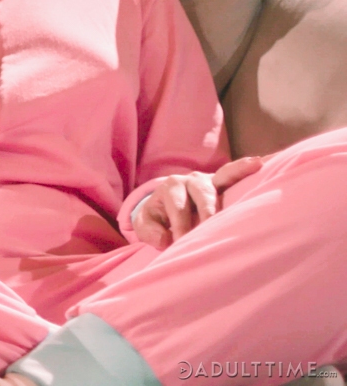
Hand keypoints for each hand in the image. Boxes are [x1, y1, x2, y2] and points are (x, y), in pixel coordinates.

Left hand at [129, 156, 264, 249]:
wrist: (164, 210)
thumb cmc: (157, 220)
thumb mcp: (145, 226)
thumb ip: (149, 232)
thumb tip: (166, 240)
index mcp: (170, 188)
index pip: (178, 208)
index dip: (182, 226)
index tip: (184, 243)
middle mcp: (191, 180)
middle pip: (203, 193)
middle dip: (208, 211)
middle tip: (211, 227)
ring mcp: (210, 179)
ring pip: (224, 177)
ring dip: (238, 174)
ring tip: (256, 167)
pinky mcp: (224, 184)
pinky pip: (236, 174)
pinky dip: (247, 168)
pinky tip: (262, 163)